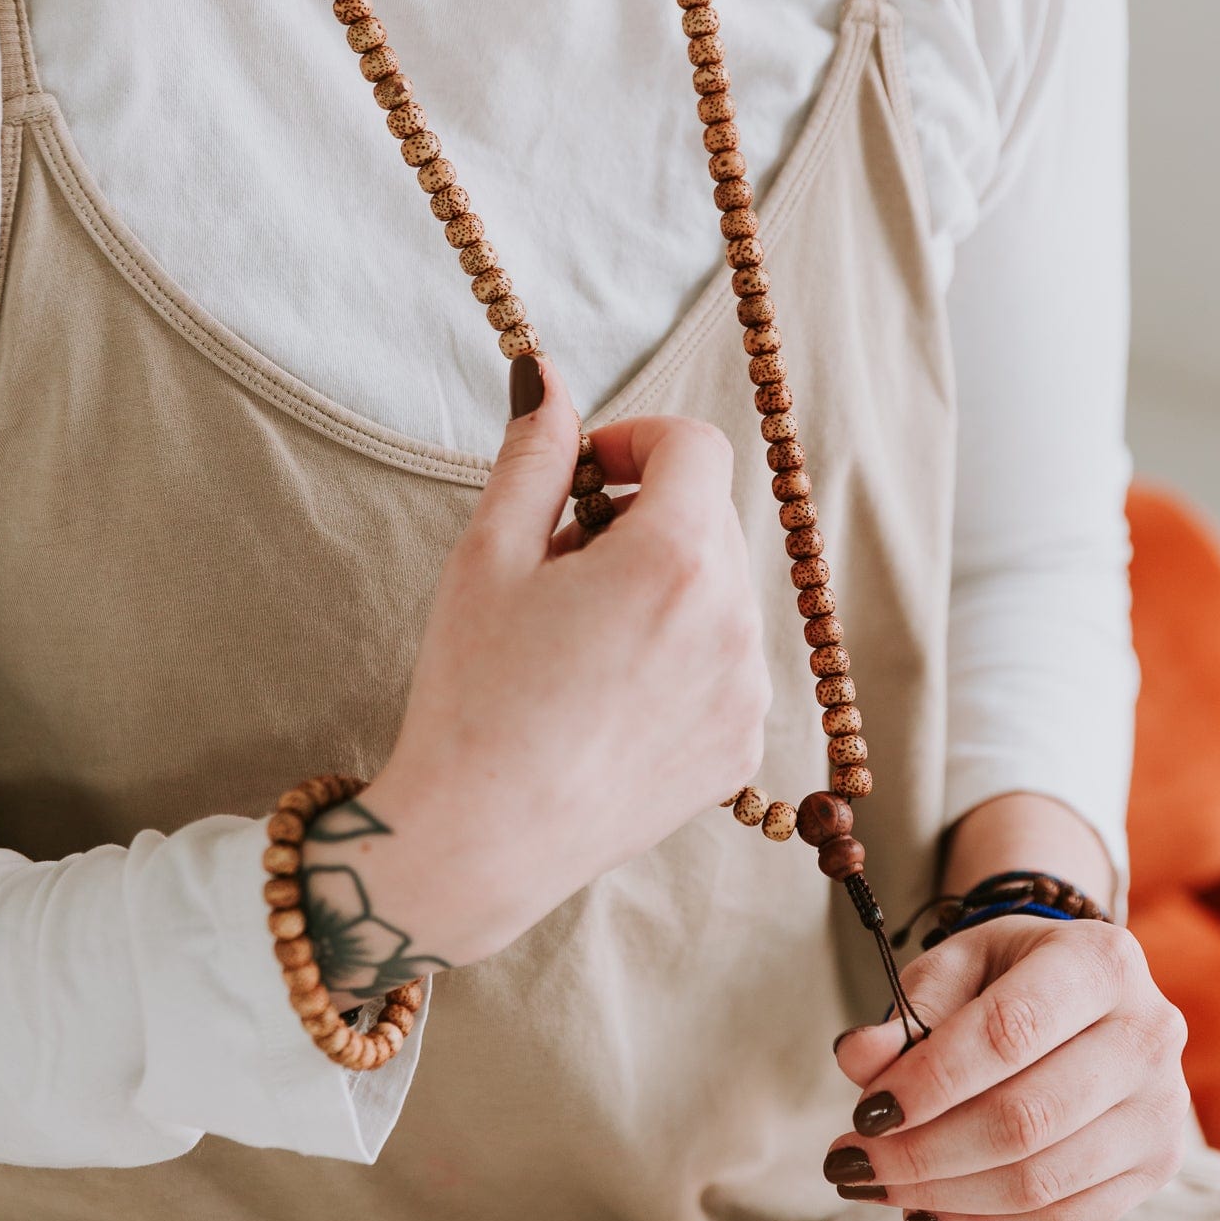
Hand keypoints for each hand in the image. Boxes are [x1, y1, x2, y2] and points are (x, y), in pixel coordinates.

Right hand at [367, 352, 772, 965]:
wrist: (480, 844)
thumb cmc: (473, 697)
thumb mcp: (487, 556)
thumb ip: (533, 454)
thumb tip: (549, 376)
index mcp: (674, 558)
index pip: (694, 445)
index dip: (633, 443)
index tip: (578, 481)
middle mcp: (733, 620)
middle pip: (706, 519)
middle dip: (637, 519)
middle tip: (556, 571)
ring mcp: (746, 691)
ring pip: (715, 592)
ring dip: (658, 588)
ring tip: (575, 644)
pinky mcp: (742, 748)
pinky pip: (723, 663)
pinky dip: (676, 656)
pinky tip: (603, 699)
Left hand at [823, 916, 1190, 1220]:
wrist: (1081, 994)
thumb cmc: (1008, 976)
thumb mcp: (956, 968)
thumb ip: (908, 1012)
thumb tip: (857, 1060)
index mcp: (1100, 961)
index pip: (1010, 1032)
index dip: (931, 1080)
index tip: (864, 1112)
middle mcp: (1148, 1034)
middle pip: (1027, 1117)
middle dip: (924, 1150)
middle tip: (850, 1161)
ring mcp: (1161, 1109)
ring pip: (1042, 1181)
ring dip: (943, 1194)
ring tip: (875, 1185)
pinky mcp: (1155, 1167)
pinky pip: (1063, 1220)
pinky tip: (925, 1210)